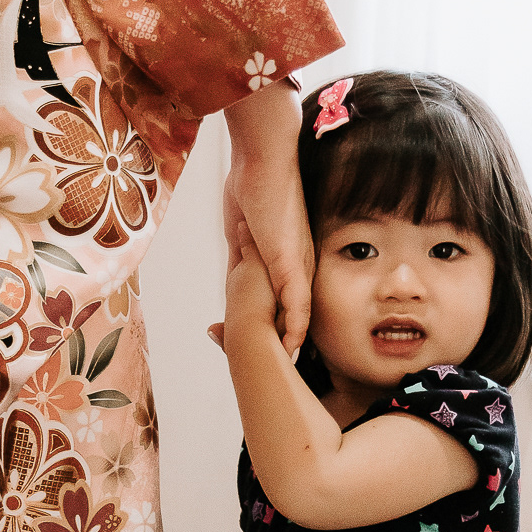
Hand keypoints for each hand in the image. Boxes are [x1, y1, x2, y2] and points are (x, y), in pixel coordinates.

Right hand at [223, 76, 312, 356]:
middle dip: (282, 348)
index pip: (279, 306)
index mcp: (286, 262)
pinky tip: (292, 353)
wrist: (264, 156)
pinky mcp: (293, 263)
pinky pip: (298, 304)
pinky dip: (294, 330)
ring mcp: (298, 267)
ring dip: (289, 347)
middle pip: (291, 318)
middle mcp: (298, 268)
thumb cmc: (253, 184)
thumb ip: (242, 256)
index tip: (264, 353)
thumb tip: (233, 273)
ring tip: (287, 374)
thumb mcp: (242, 232)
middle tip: (279, 375)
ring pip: (297, 318)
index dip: (272, 330)